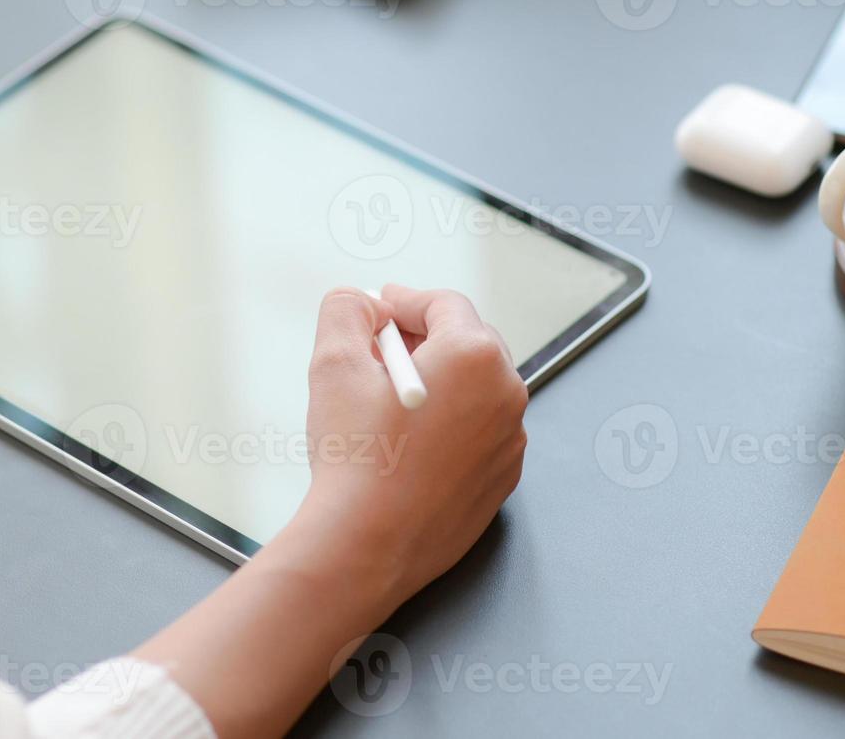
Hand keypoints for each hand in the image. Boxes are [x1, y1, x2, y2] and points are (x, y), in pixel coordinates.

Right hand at [296, 284, 527, 606]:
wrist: (368, 544)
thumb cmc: (357, 458)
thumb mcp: (334, 365)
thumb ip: (345, 311)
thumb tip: (360, 302)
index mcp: (475, 356)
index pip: (444, 305)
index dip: (406, 301)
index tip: (381, 311)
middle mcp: (506, 394)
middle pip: (467, 344)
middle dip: (423, 341)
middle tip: (380, 354)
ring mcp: (510, 440)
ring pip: (475, 391)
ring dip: (438, 384)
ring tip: (389, 402)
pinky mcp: (502, 479)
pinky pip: (479, 434)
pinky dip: (450, 427)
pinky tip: (408, 443)